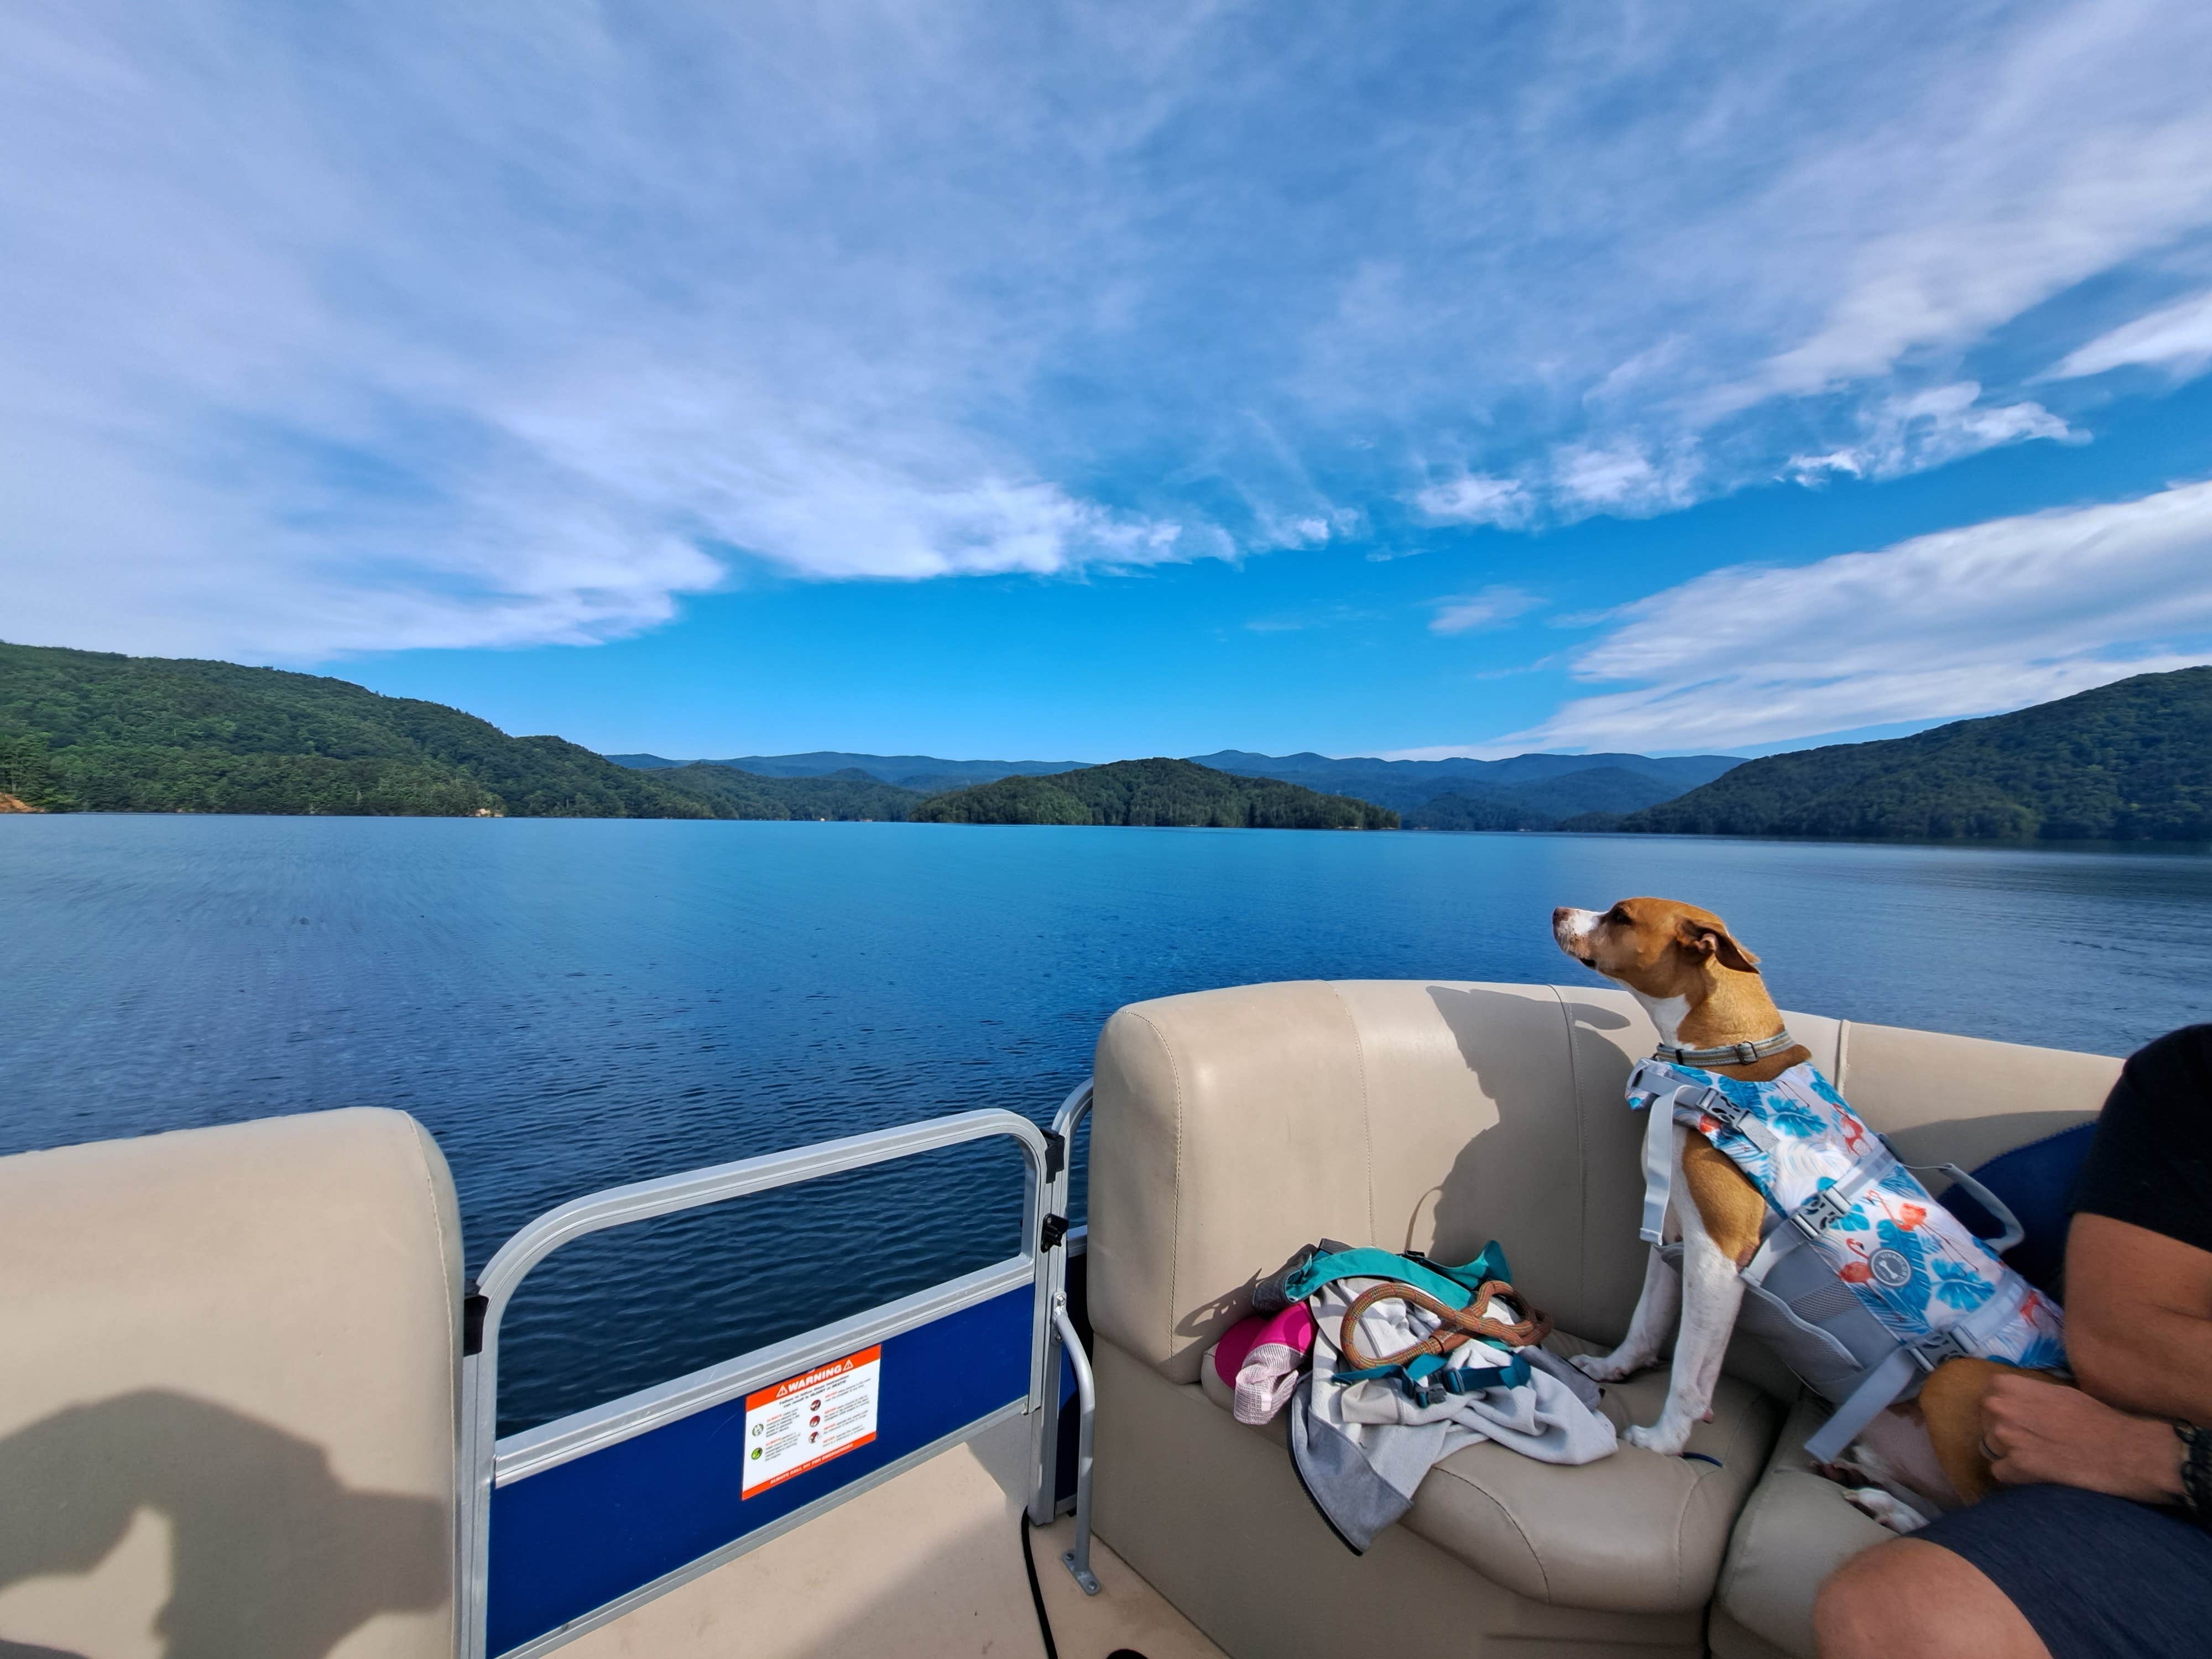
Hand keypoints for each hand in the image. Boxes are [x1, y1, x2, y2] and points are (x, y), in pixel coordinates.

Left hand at [1982, 1373, 2184, 1503]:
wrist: (2122, 1449)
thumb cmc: (2096, 1418)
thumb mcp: (2058, 1392)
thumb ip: (2028, 1395)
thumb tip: (2013, 1400)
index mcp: (2009, 1386)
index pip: (1991, 1396)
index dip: (2006, 1408)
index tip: (2022, 1417)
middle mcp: (2000, 1409)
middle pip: (1988, 1422)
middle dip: (2007, 1431)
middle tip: (2035, 1440)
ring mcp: (2005, 1438)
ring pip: (1992, 1448)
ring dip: (2012, 1454)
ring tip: (2041, 1457)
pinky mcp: (2016, 1467)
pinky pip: (2001, 1473)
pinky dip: (2017, 1476)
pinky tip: (2039, 1474)